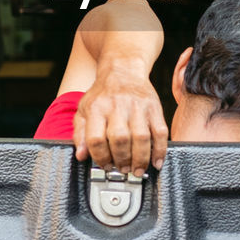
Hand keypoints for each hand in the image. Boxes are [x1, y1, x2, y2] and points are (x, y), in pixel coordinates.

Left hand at [73, 56, 167, 176]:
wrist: (123, 70)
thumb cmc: (102, 94)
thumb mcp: (83, 110)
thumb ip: (80, 134)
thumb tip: (81, 156)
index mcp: (97, 108)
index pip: (96, 139)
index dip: (101, 157)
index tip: (105, 165)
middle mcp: (117, 106)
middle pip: (120, 139)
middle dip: (122, 160)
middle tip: (123, 170)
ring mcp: (138, 107)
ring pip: (141, 138)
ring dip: (140, 159)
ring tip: (137, 170)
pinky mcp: (154, 107)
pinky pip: (160, 132)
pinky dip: (159, 150)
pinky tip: (156, 162)